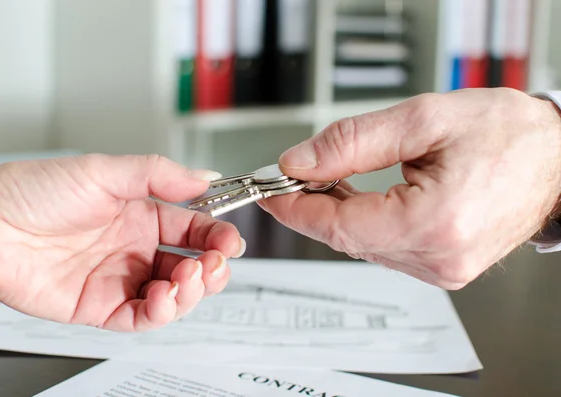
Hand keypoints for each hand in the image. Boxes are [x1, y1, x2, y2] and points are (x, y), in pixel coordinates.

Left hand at [0, 154, 244, 330]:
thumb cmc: (34, 191)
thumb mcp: (105, 171)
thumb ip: (159, 175)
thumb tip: (206, 177)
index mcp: (142, 214)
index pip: (195, 229)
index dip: (217, 236)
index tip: (230, 240)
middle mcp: (136, 248)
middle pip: (192, 266)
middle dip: (212, 268)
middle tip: (214, 263)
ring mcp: (120, 278)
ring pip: (174, 295)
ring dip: (191, 291)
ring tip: (188, 278)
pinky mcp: (101, 306)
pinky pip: (142, 317)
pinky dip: (161, 312)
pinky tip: (164, 296)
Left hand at [260, 88, 560, 288]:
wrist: (557, 157)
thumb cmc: (509, 135)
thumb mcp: (424, 120)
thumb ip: (354, 142)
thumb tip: (302, 161)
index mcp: (436, 222)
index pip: (339, 226)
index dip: (297, 208)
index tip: (272, 192)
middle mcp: (440, 256)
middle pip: (347, 238)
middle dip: (314, 206)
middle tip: (294, 176)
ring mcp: (443, 268)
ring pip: (364, 246)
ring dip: (338, 213)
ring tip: (330, 178)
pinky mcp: (445, 267)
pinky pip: (386, 249)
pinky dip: (364, 223)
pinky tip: (360, 197)